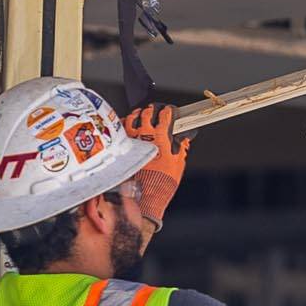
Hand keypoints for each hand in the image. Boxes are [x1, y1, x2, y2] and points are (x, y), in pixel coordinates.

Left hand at [123, 104, 190, 226]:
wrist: (147, 195)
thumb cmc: (162, 181)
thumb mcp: (178, 162)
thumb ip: (181, 146)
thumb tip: (184, 138)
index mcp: (161, 136)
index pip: (165, 114)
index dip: (169, 110)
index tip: (170, 111)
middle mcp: (145, 135)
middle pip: (147, 112)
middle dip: (153, 109)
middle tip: (156, 110)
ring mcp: (132, 140)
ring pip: (132, 118)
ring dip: (138, 114)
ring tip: (141, 114)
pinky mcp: (124, 147)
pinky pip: (121, 130)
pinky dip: (125, 125)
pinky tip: (128, 126)